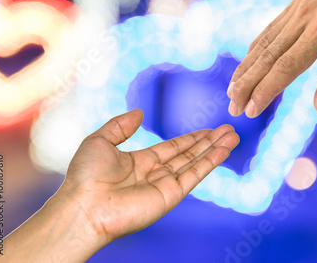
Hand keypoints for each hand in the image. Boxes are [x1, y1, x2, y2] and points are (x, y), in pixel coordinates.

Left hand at [0, 109, 238, 262]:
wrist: (84, 205)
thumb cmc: (85, 176)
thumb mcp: (100, 140)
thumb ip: (121, 125)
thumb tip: (140, 112)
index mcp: (139, 162)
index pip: (172, 148)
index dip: (191, 138)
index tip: (208, 130)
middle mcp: (155, 174)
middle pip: (189, 154)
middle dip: (209, 142)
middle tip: (229, 130)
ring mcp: (164, 185)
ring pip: (196, 163)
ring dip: (215, 149)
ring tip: (233, 136)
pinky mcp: (171, 196)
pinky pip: (194, 175)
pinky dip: (211, 162)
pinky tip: (224, 150)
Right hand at [227, 0, 316, 116]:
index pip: (286, 66)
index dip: (266, 91)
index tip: (251, 111)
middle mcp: (303, 18)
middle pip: (267, 57)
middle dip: (247, 85)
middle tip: (233, 109)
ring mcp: (295, 9)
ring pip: (262, 44)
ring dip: (245, 70)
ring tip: (232, 92)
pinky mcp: (293, 5)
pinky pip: (268, 32)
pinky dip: (253, 52)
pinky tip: (246, 67)